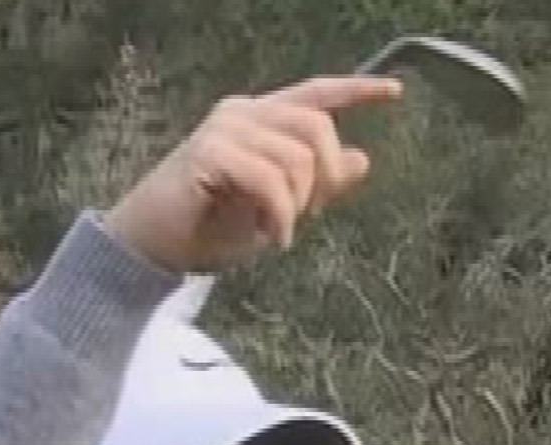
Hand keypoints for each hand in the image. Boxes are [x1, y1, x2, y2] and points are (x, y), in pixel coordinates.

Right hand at [104, 75, 402, 272]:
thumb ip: (319, 184)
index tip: (394, 93)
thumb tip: (361, 159)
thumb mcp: (278, 207)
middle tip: (306, 215)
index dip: (357, 91)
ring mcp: (224, 130)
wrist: (156, 246)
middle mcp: (243, 114)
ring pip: (296, 158)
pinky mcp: (208, 153)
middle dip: (324, 177)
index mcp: (261, 119)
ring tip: (273, 230)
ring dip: (295, 206)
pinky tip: (267, 235)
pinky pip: (269, 180)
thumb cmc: (211, 225)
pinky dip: (278, 216)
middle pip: (316, 126)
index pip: (316, 94)